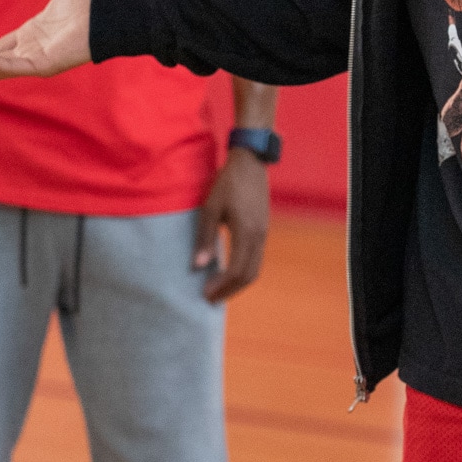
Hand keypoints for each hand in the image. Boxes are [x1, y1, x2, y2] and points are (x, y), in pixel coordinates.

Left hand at [192, 149, 270, 302]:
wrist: (250, 162)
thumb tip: (197, 266)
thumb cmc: (227, 183)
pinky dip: (243, 270)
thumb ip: (205, 238)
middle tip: (211, 298)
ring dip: (237, 283)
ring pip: (255, 268)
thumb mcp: (210, 208)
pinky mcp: (263, 229)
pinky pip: (256, 258)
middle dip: (230, 290)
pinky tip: (228, 270)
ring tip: (219, 289)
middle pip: (249, 275)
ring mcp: (263, 233)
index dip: (221, 286)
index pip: (236, 270)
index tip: (205, 294)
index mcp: (246, 233)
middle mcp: (259, 236)